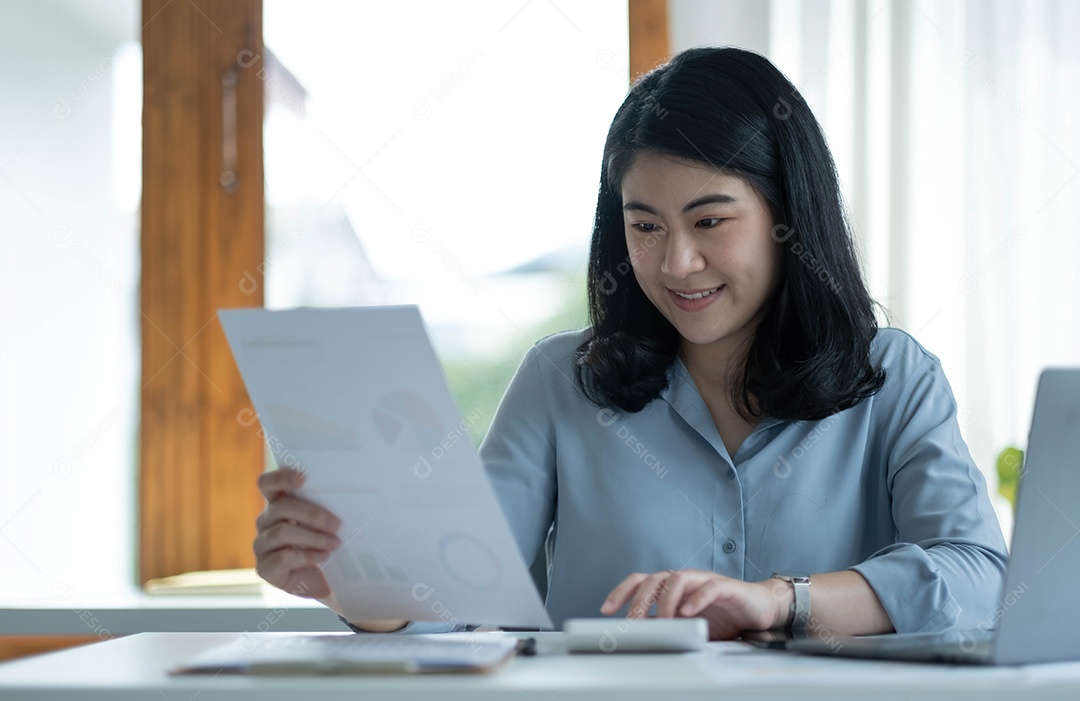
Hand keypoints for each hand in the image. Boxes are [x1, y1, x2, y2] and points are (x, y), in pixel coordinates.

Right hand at [253, 468, 408, 632]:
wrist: (329, 582)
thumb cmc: (330, 544)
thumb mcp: (330, 523)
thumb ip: (330, 506)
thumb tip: (357, 489)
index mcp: (279, 504)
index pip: (268, 484)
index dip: (281, 477)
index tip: (303, 478)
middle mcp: (266, 522)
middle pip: (280, 507)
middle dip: (311, 513)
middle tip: (337, 523)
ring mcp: (263, 545)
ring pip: (282, 532)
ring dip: (313, 537)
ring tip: (335, 543)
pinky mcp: (265, 568)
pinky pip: (283, 557)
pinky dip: (307, 556)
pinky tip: (324, 556)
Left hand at [600, 569, 790, 639]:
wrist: (761, 609)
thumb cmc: (724, 617)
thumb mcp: (689, 626)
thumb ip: (667, 628)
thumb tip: (640, 638)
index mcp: (673, 587)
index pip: (641, 581)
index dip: (622, 592)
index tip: (605, 610)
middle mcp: (685, 580)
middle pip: (654, 578)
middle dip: (639, 600)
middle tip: (632, 622)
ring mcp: (704, 580)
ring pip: (678, 578)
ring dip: (666, 600)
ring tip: (663, 622)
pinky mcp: (727, 586)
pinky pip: (709, 587)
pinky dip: (697, 598)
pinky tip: (688, 612)